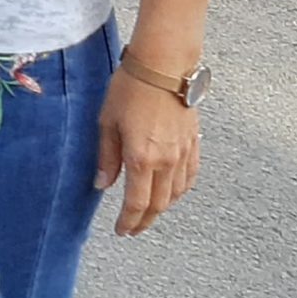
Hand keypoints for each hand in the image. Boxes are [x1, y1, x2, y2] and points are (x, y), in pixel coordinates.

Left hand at [95, 71, 199, 235]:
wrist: (163, 67)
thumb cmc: (130, 89)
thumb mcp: (107, 122)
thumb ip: (106, 157)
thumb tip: (103, 184)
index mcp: (141, 158)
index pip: (137, 203)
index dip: (129, 221)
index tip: (122, 230)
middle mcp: (166, 161)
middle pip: (159, 204)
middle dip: (145, 221)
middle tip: (133, 229)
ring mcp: (183, 153)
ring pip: (176, 194)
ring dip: (162, 207)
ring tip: (148, 212)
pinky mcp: (193, 143)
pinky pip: (190, 177)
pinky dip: (180, 190)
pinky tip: (171, 192)